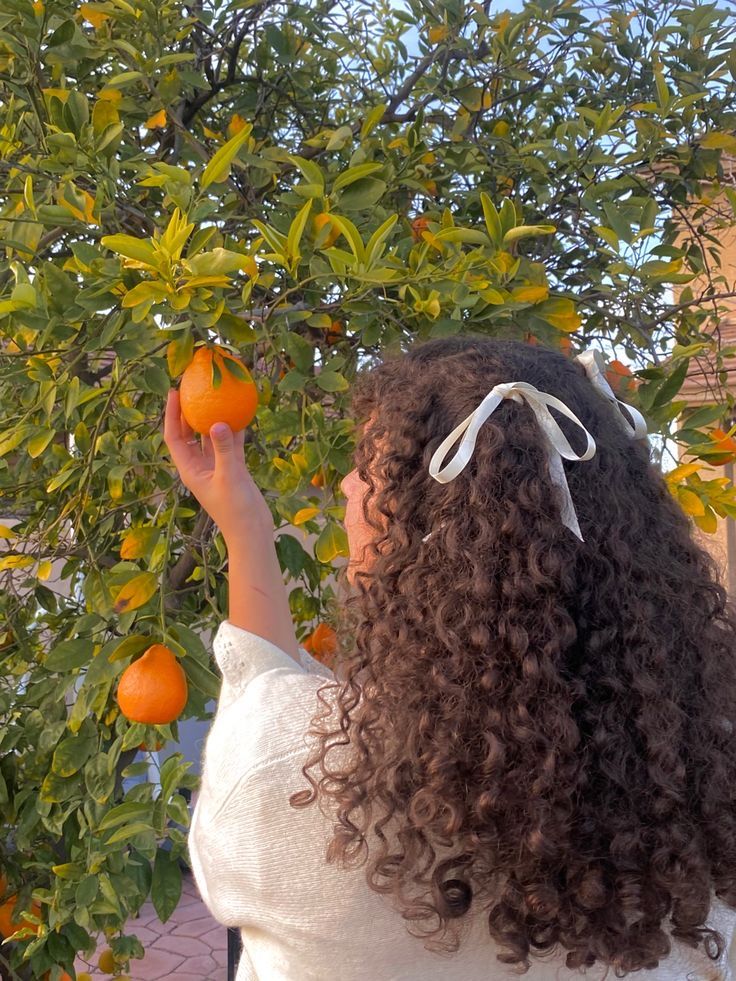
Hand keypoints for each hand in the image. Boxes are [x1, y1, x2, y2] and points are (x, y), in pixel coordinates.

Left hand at [162, 388, 273, 542]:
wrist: (252, 531)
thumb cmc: (235, 510)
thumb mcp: (229, 477)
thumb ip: (224, 449)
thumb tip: (217, 422)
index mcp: (190, 469)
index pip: (174, 437)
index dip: (172, 415)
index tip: (174, 392)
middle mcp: (199, 466)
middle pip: (188, 434)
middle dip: (188, 412)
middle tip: (192, 389)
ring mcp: (216, 467)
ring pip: (209, 437)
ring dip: (211, 419)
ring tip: (214, 396)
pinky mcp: (232, 469)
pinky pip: (230, 444)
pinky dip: (233, 431)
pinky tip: (240, 414)